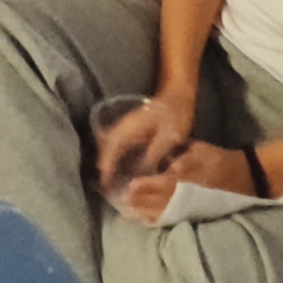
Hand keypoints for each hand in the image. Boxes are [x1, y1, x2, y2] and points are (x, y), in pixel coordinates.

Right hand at [95, 98, 197, 213]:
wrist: (178, 96)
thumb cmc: (175, 116)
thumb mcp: (167, 138)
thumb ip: (153, 156)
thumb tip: (139, 174)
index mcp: (129, 127)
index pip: (111, 147)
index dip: (107, 165)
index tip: (105, 182)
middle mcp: (123, 126)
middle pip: (106, 147)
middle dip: (104, 166)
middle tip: (105, 187)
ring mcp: (125, 126)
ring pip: (109, 146)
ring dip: (108, 161)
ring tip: (110, 181)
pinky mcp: (131, 129)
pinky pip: (117, 145)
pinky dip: (115, 156)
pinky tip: (120, 168)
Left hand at [118, 138, 256, 222]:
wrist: (246, 176)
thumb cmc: (218, 158)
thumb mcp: (197, 148)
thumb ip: (176, 153)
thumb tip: (156, 154)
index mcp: (186, 176)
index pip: (160, 183)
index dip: (144, 186)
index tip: (128, 185)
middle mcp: (186, 193)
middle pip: (158, 199)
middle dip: (139, 201)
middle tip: (121, 201)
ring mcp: (191, 206)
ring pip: (163, 211)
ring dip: (144, 212)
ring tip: (128, 211)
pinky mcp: (195, 214)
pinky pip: (173, 219)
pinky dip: (158, 219)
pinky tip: (146, 219)